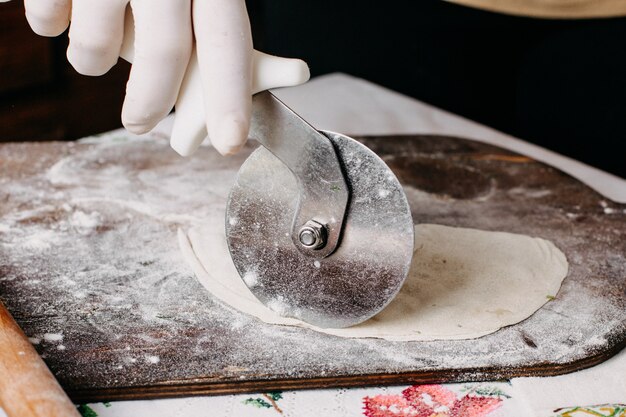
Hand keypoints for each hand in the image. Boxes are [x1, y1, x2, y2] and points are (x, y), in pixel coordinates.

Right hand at [21, 0, 309, 155]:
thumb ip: (228, 25)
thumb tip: (300, 71)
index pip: (226, 42)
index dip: (229, 96)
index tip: (230, 142)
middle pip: (162, 52)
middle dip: (150, 103)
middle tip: (139, 125)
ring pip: (97, 42)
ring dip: (92, 61)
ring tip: (92, 54)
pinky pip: (47, 16)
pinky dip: (50, 25)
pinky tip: (61, 10)